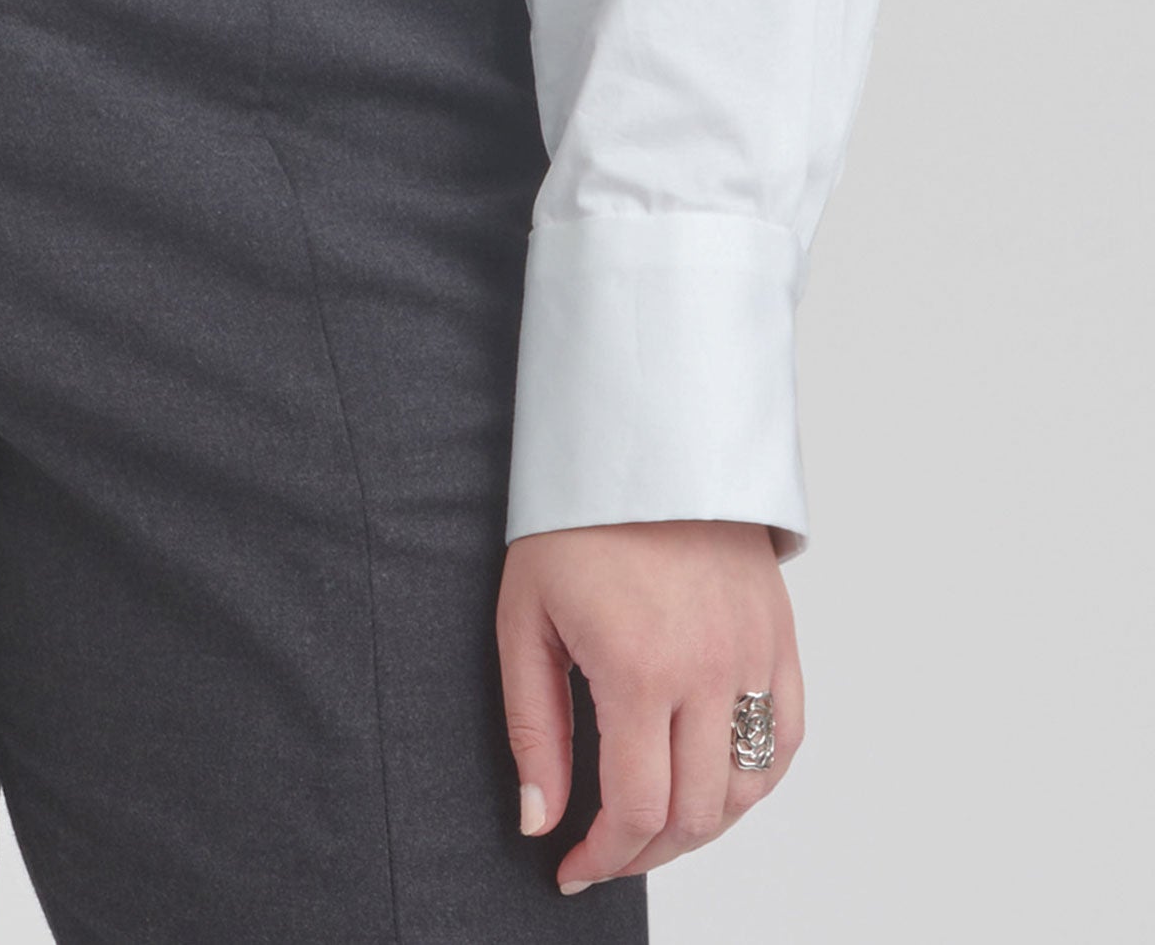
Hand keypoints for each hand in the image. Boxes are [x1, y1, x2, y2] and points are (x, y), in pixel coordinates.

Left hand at [497, 519, 802, 894]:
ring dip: (702, 826)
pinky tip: (714, 786)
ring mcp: (755, 654)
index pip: (637, 809)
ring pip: (748, 789)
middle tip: (607, 853)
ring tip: (654, 826)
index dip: (604, 858)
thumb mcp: (524, 617)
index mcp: (638, 667)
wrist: (641, 437)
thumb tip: (539, 820)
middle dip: (646, 852)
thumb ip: (534, 728)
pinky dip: (755, 780)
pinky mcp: (780, 638)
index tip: (572, 869)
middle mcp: (709, 670)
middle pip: (695, 813)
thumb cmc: (572, 521)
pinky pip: (784, 739)